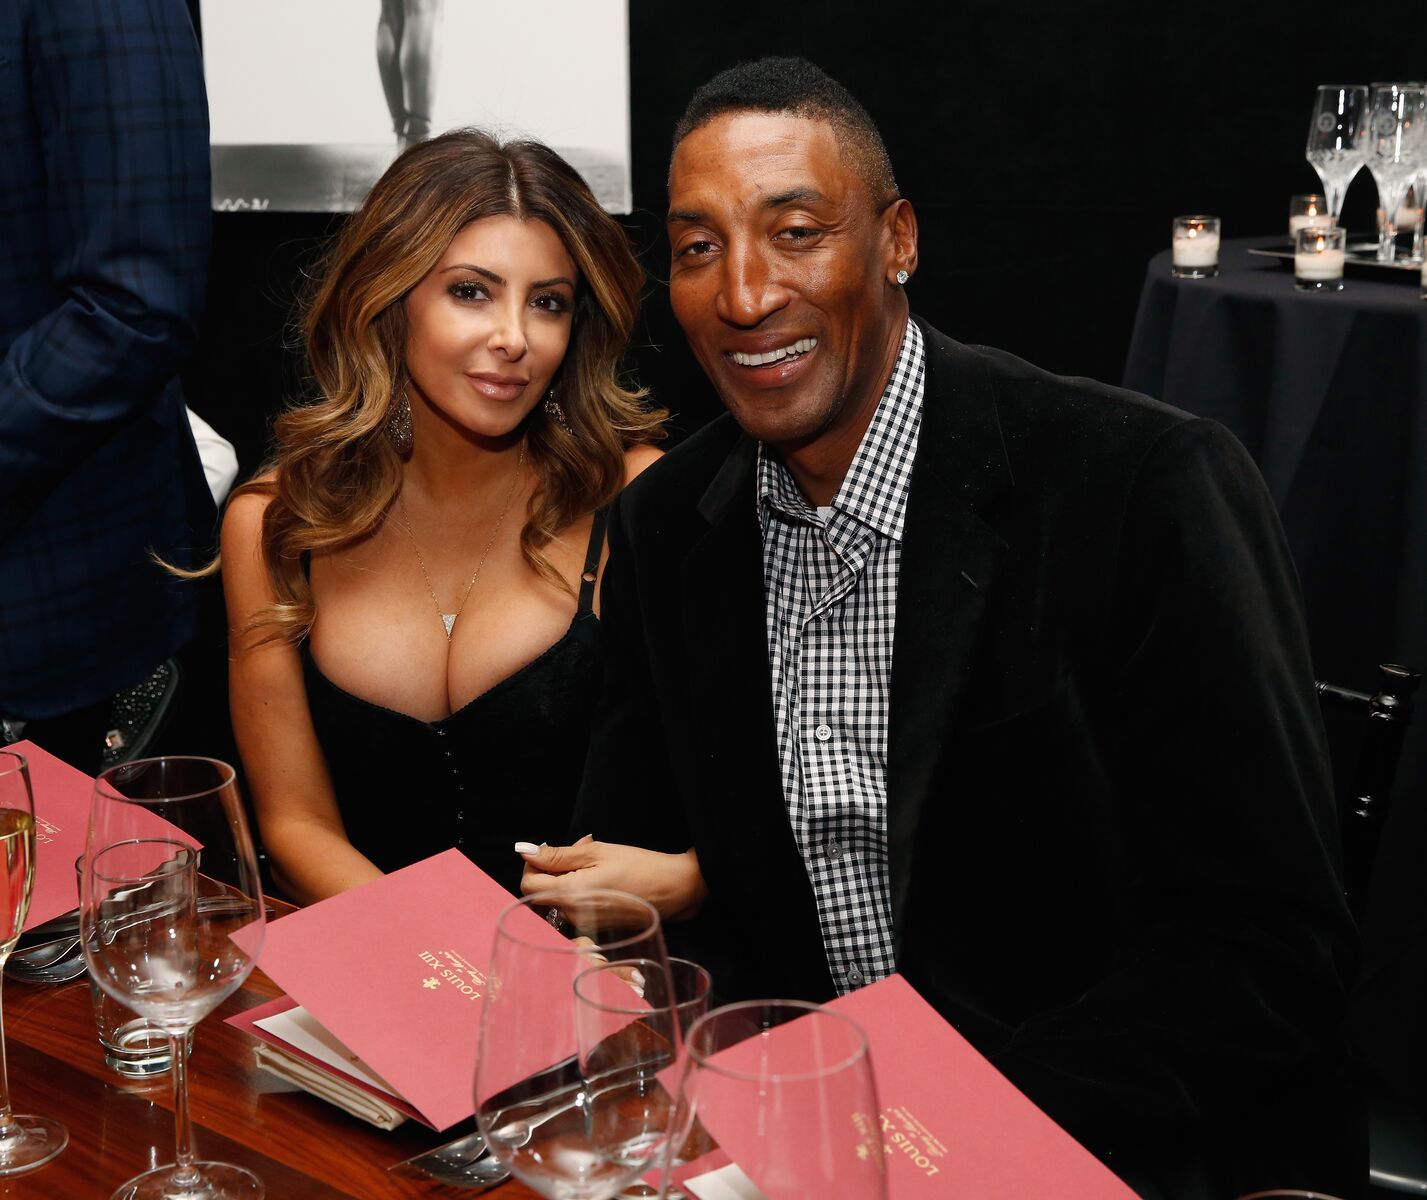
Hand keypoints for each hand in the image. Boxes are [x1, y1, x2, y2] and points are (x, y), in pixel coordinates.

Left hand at [517, 838, 707, 921]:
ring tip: (595, 858)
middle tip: (579, 847)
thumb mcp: (595, 851)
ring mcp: (583, 926)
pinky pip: (574, 906)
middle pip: (541, 892)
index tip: (552, 849)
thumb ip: (556, 854)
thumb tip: (523, 851)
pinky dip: (579, 889)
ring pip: (557, 897)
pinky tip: (601, 875)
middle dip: (552, 868)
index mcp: (569, 896)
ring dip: (566, 876)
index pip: (527, 884)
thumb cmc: (638, 865)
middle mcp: (572, 917)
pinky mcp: (594, 928)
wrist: (674, 889)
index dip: (533, 863)